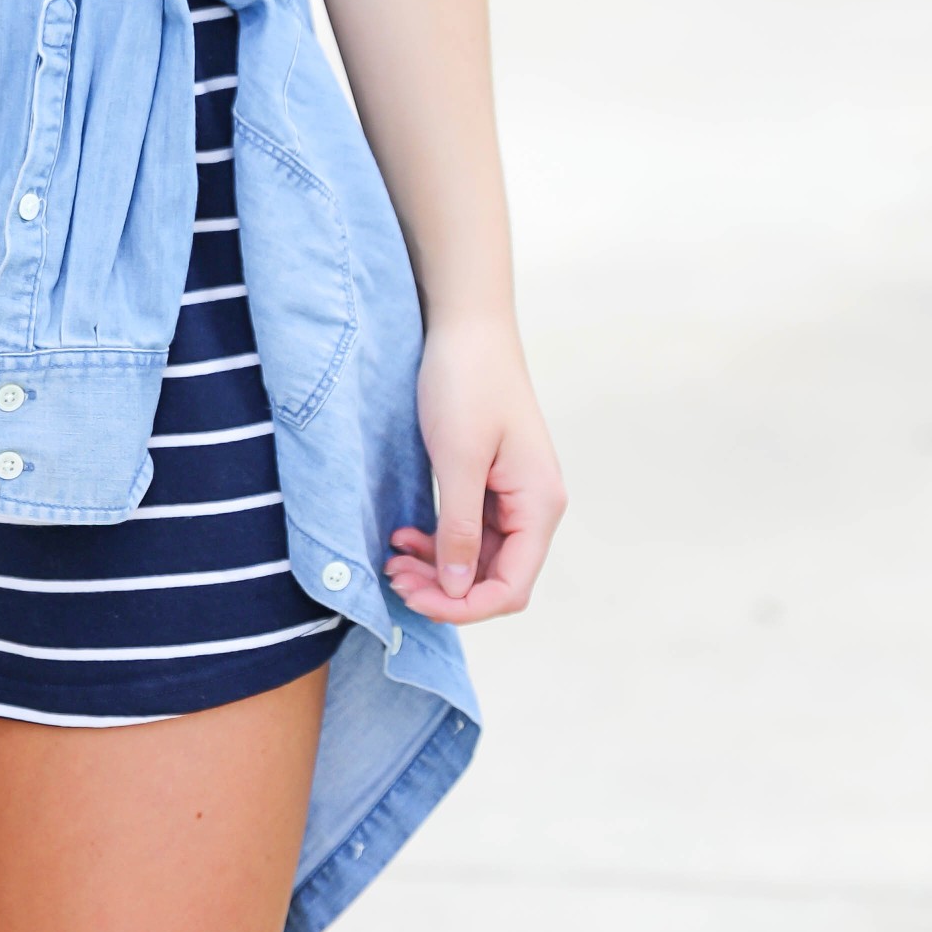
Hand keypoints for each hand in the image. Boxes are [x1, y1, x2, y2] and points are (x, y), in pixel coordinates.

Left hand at [386, 312, 564, 625]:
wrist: (466, 324)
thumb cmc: (467, 381)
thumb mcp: (459, 459)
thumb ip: (459, 527)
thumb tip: (456, 589)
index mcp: (539, 504)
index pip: (511, 587)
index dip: (463, 606)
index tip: (414, 597)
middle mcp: (533, 506)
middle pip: (493, 576)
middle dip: (443, 588)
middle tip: (392, 578)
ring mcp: (512, 495)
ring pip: (476, 557)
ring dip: (436, 567)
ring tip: (392, 560)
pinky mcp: (490, 481)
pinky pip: (467, 529)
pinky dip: (437, 539)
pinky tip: (404, 535)